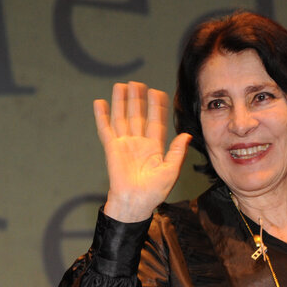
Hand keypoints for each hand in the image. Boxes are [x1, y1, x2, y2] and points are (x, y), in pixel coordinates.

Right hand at [95, 81, 190, 221]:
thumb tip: (186, 135)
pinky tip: (99, 103)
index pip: (155, 121)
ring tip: (121, 86)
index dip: (156, 107)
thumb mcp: (171, 170)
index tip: (157, 92)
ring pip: (122, 118)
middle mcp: (138, 143)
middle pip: (137, 115)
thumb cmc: (154, 192)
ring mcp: (124, 144)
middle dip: (137, 99)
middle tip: (137, 83)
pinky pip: (105, 129)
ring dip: (121, 102)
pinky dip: (101, 116)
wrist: (135, 202)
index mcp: (154, 147)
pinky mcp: (111, 148)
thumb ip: (177, 151)